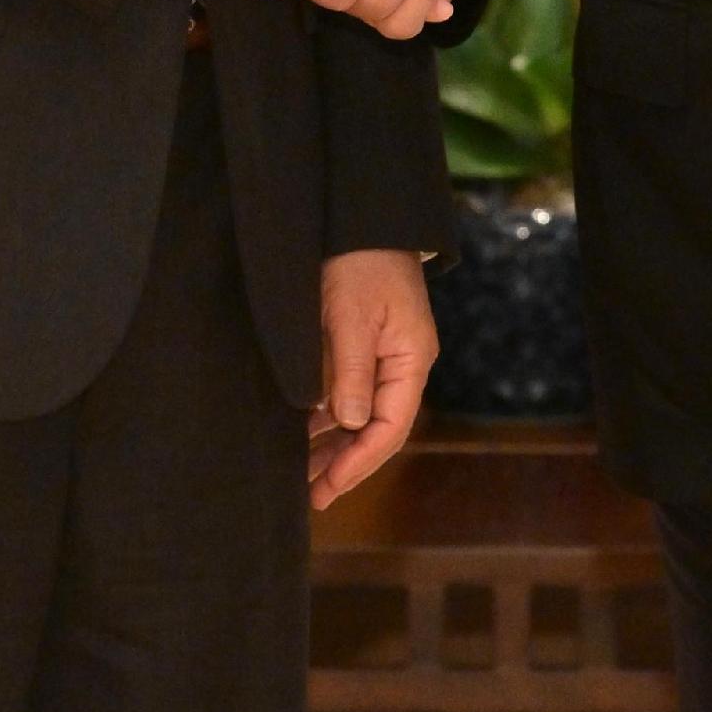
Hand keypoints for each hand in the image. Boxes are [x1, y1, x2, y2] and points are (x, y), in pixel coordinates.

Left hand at [311, 247, 435, 507]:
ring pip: (362, 414)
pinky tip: (304, 433)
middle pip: (377, 428)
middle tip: (309, 495)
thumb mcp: (349, 316)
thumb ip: (350, 372)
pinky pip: (350, 393)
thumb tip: (349, 424)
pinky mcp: (367, 345)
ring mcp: (387, 355)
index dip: (358, 463)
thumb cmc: (358, 261)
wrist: (361, 217)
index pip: (390, 427)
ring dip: (334, 444)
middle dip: (344, 463)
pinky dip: (328, 417)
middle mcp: (403, 363)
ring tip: (300, 473)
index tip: (327, 488)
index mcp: (410, 359)